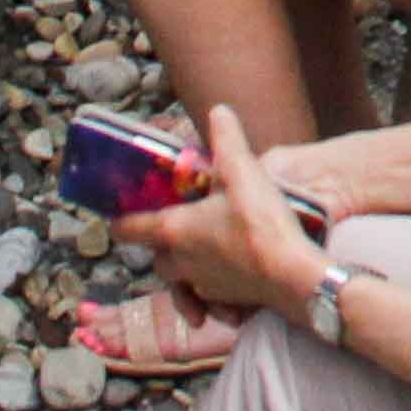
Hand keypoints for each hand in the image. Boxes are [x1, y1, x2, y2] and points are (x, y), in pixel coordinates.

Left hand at [115, 105, 328, 314]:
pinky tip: (224, 284)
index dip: (121, 221)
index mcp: (174, 230)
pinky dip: (208, 293)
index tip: (117, 217)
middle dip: (159, 244)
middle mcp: (181, 261)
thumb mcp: (244, 171)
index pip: (130, 228)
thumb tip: (218, 109)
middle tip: (171, 228)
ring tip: (197, 258)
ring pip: (179, 281)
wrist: (293, 276)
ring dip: (182, 271)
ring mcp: (202, 285)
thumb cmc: (261, 223)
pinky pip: (205, 298)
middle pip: (156, 257)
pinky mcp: (225, 301)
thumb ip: (228, 139)